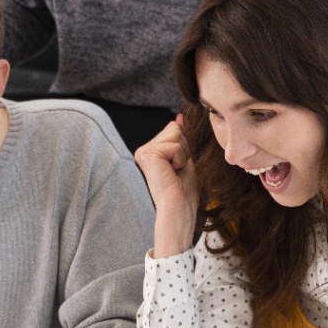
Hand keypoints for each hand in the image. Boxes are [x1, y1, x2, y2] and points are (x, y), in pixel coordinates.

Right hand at [134, 116, 199, 256]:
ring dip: (183, 155)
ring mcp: (143, 152)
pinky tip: (172, 173)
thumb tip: (179, 116)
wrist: (178, 211)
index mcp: (149, 152)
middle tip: (178, 171)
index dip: (185, 147)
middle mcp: (142, 150)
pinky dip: (180, 159)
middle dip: (184, 149)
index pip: (174, 130)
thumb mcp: (185, 159)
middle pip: (175, 129)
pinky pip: (174, 145)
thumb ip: (181, 139)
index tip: (178, 168)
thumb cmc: (184, 192)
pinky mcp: (147, 155)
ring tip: (175, 173)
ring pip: (175, 134)